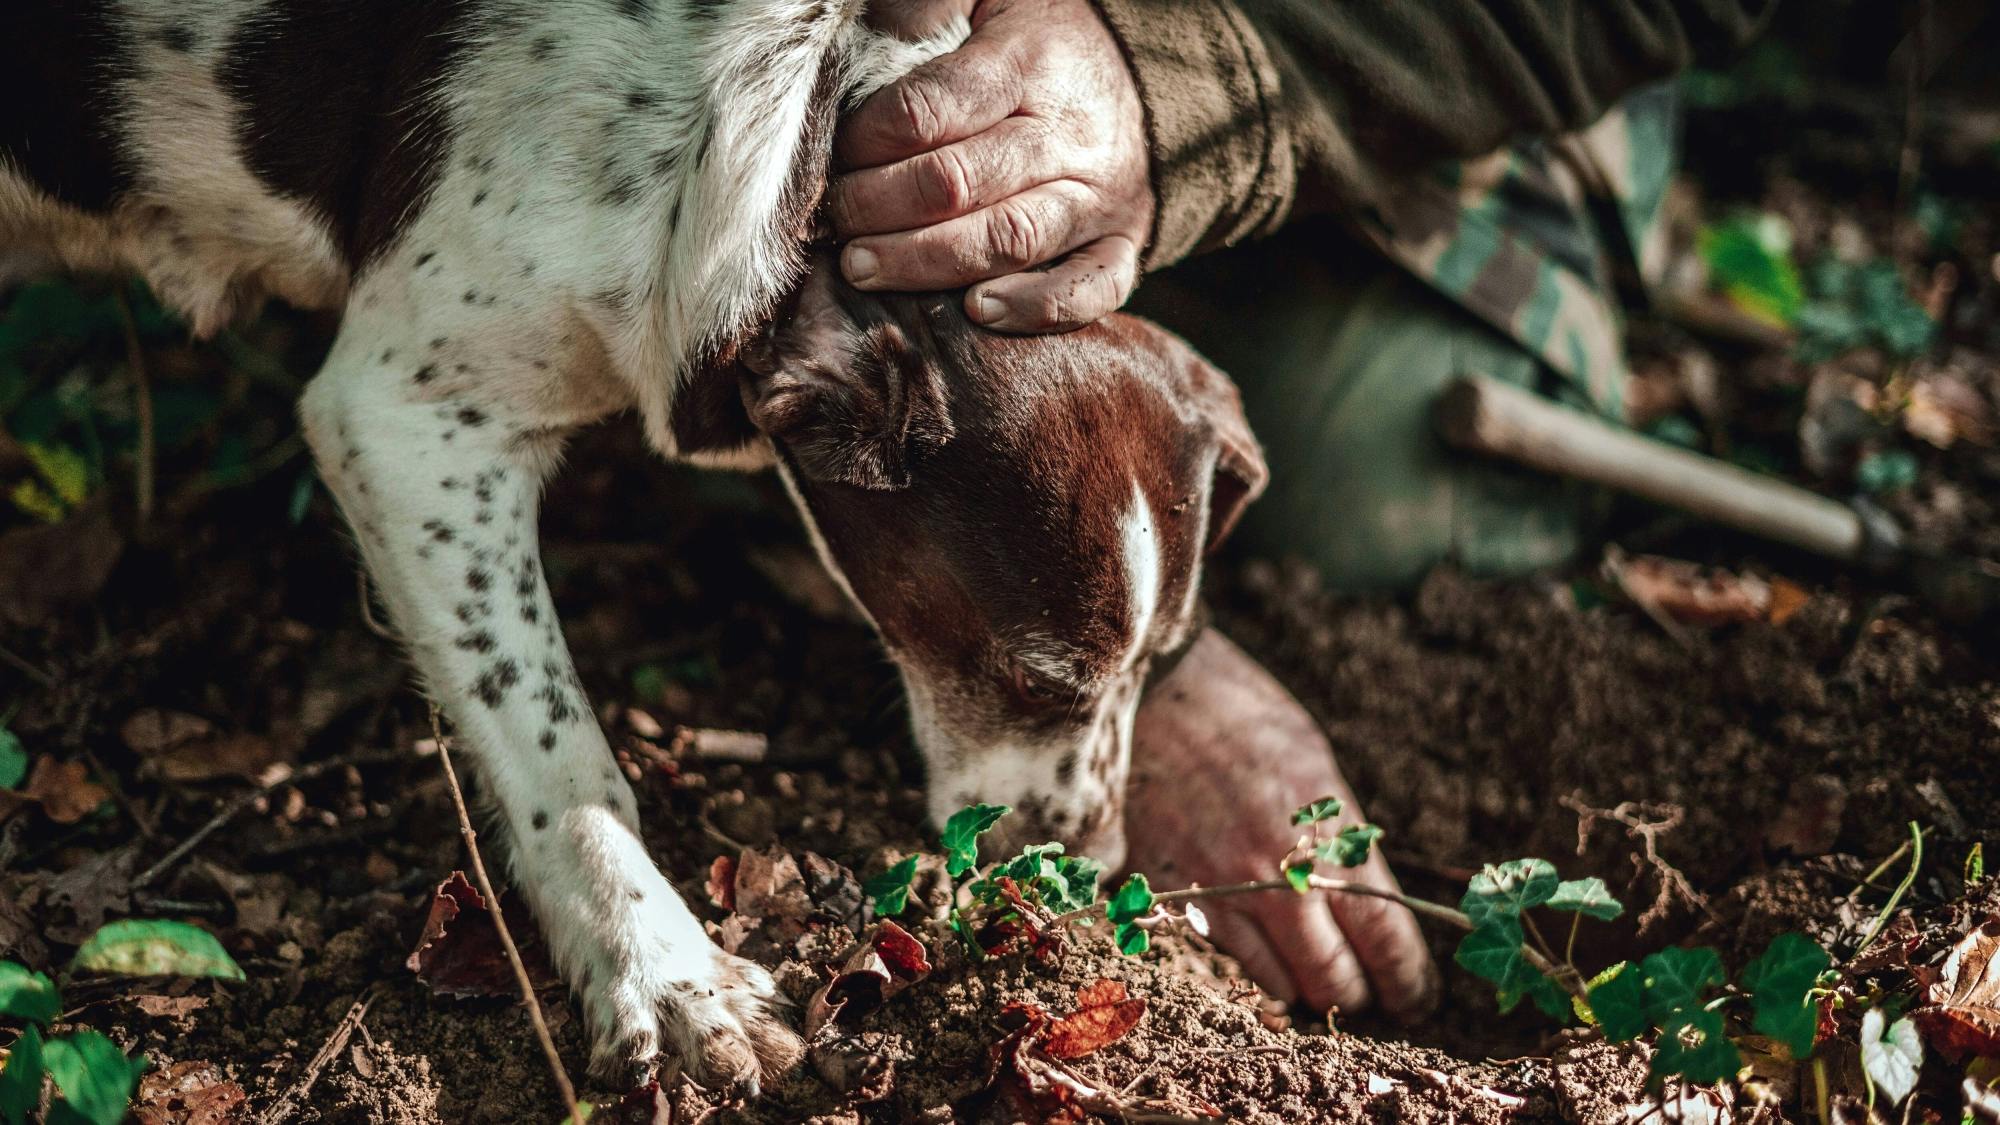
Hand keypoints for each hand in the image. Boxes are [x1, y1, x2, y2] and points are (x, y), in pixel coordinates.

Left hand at [829, 0, 1153, 332]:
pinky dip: (1034, 308)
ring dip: (926, 263)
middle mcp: (1067, 135)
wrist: (1146, 81)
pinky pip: (1088, 288)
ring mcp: (1098, 197)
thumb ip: (928, 6)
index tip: (835, 154)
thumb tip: (872, 25)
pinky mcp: (1121, 244)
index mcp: (1028, 64)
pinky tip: (976, 312)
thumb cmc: (1042, 46)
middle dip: (878, 206)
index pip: (933, 109)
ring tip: (864, 269)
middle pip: (958, 183)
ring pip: (1009, 241)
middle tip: (833, 221)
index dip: (869, 139)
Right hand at [1125, 630, 1438, 1019]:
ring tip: (1315, 976)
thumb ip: (1342, 841)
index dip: (1408, 982)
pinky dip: (1254, 968)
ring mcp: (1224, 891)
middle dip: (1359, 996)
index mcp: (1329, 835)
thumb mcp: (1316, 768)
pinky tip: (1265, 951)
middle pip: (1335, 980)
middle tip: (1371, 996)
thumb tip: (1371, 904)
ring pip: (1281, 986)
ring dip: (1306, 989)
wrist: (1152, 690)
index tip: (1415, 997)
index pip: (1385, 940)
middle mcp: (1280, 875)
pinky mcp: (1177, 895)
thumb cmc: (1243, 716)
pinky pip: (1227, 960)